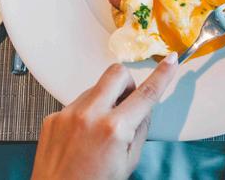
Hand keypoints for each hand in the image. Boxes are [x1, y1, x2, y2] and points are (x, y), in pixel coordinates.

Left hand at [31, 53, 177, 179]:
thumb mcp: (128, 163)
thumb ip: (140, 130)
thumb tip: (144, 108)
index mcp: (114, 129)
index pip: (146, 93)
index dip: (163, 74)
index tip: (170, 61)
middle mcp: (90, 116)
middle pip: (118, 73)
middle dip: (127, 83)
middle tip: (126, 103)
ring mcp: (68, 114)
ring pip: (96, 87)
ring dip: (104, 100)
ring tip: (98, 130)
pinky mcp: (54, 117)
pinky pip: (77, 102)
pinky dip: (85, 114)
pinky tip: (81, 135)